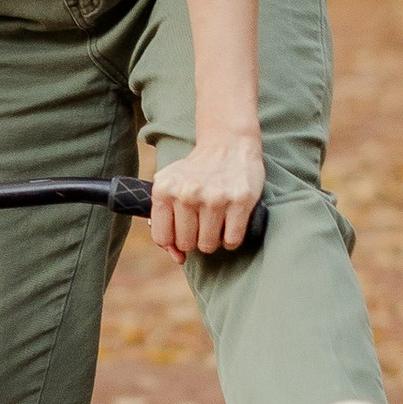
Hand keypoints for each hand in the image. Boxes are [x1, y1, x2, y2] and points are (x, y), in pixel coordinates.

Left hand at [147, 131, 264, 258]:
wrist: (228, 145)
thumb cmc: (195, 172)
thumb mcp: (169, 186)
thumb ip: (164, 222)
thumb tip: (177, 258)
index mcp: (164, 189)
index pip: (163, 238)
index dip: (173, 241)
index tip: (182, 231)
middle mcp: (187, 193)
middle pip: (186, 244)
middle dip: (194, 239)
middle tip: (202, 222)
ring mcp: (214, 198)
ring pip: (208, 245)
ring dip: (213, 239)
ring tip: (216, 221)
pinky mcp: (239, 201)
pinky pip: (232, 240)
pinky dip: (231, 239)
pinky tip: (230, 224)